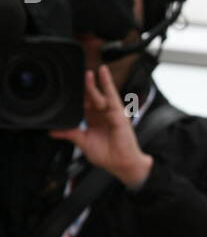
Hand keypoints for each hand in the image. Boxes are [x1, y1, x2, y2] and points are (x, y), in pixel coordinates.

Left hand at [49, 64, 152, 187]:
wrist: (121, 164)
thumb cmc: (107, 155)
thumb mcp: (83, 143)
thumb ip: (70, 133)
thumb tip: (53, 131)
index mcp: (93, 120)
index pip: (81, 104)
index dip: (74, 97)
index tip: (64, 88)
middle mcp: (101, 114)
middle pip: (89, 97)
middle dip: (81, 88)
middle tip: (72, 78)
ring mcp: (110, 112)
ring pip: (98, 94)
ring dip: (92, 82)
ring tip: (85, 72)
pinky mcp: (117, 112)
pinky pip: (112, 94)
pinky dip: (107, 82)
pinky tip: (103, 72)